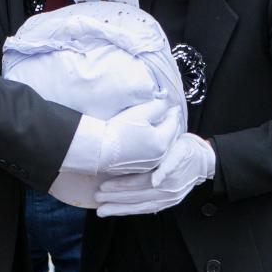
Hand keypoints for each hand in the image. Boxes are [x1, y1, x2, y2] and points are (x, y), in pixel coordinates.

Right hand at [62, 99, 181, 176]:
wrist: (98, 150)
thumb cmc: (117, 130)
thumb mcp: (140, 112)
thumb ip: (157, 106)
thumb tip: (166, 103)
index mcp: (162, 142)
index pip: (174, 122)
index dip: (172, 111)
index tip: (172, 105)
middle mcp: (159, 156)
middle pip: (169, 136)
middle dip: (168, 124)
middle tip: (165, 113)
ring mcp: (149, 164)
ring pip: (161, 146)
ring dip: (160, 135)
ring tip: (154, 124)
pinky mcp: (138, 168)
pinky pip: (151, 154)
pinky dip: (151, 145)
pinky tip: (142, 138)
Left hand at [94, 134, 215, 216]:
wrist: (205, 160)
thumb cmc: (187, 149)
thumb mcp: (179, 149)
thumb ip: (168, 164)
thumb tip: (156, 180)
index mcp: (168, 178)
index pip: (139, 183)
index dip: (120, 186)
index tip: (103, 185)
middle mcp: (168, 192)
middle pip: (137, 197)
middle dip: (115, 198)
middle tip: (97, 197)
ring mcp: (168, 200)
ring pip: (140, 207)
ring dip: (120, 209)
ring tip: (102, 211)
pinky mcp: (169, 203)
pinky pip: (147, 209)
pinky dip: (132, 210)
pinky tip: (119, 211)